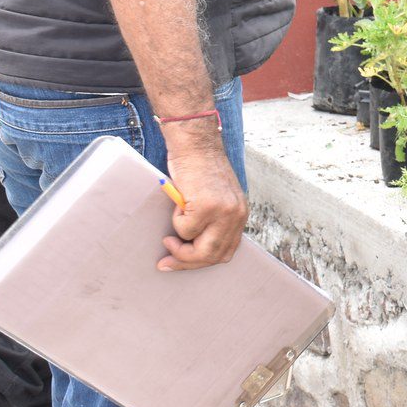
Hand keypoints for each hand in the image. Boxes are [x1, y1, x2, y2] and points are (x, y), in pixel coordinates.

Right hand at [159, 140, 247, 271]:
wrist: (194, 143)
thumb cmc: (199, 168)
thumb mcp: (215, 198)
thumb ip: (213, 222)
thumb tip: (193, 251)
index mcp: (240, 214)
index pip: (226, 251)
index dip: (202, 262)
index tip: (181, 264)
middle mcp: (237, 215)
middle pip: (214, 256)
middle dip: (187, 263)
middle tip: (166, 261)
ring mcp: (223, 212)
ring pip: (200, 250)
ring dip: (180, 248)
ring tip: (169, 237)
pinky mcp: (207, 206)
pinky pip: (185, 230)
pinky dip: (176, 222)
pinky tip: (178, 204)